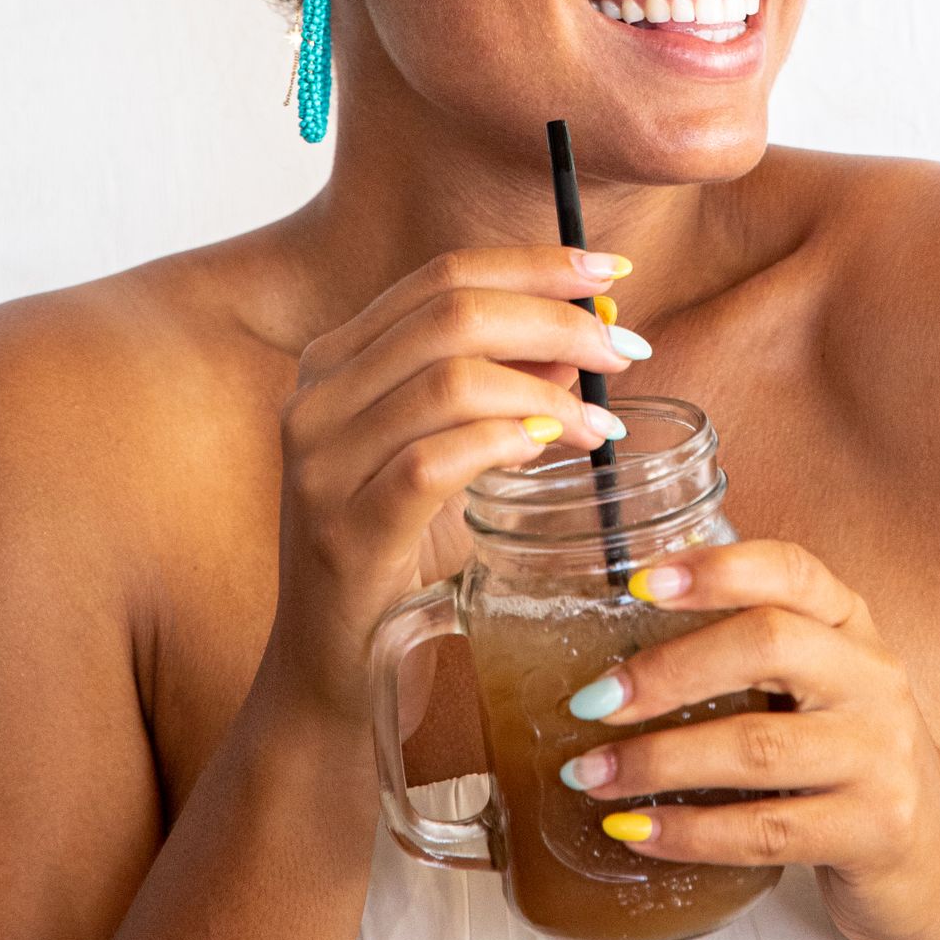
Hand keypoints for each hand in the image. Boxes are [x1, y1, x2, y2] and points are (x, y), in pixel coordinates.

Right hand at [258, 246, 643, 732]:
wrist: (332, 675)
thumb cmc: (403, 558)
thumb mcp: (455, 456)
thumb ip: (506, 388)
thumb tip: (584, 329)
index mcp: (337, 362)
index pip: (443, 274)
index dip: (535, 265)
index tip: (611, 273)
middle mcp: (315, 399)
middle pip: (450, 311)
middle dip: (553, 318)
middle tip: (623, 347)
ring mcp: (320, 465)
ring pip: (447, 378)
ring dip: (546, 389)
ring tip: (602, 421)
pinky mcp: (343, 532)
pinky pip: (434, 461)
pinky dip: (506, 442)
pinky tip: (552, 451)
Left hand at [554, 538, 939, 939]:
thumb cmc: (853, 761)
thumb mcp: (823, 686)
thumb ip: (754, 652)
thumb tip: (620, 642)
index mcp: (853, 627)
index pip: (792, 571)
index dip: (717, 568)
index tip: (638, 581)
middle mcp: (874, 678)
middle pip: (769, 644)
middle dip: (669, 670)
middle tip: (593, 699)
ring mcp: (880, 756)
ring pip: (758, 747)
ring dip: (658, 760)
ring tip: (591, 774)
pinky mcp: (876, 831)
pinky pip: (766, 830)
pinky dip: (689, 832)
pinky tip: (636, 832)